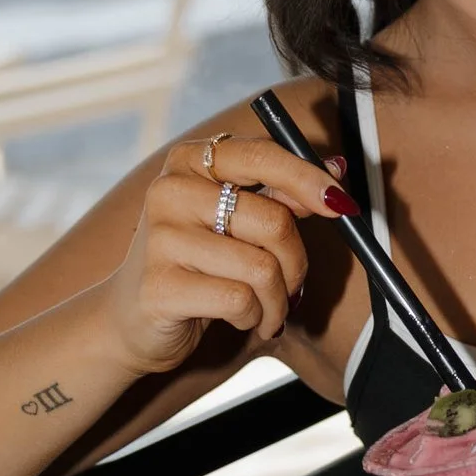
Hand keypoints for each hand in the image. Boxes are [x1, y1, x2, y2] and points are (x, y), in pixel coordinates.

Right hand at [104, 117, 349, 377]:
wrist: (133, 319)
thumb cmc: (199, 264)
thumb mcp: (237, 221)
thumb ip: (282, 195)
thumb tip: (338, 171)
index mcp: (191, 162)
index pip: (262, 156)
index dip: (308, 179)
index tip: (342, 204)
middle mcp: (171, 191)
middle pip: (272, 221)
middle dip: (296, 262)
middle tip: (292, 285)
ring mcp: (161, 239)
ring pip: (262, 268)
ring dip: (278, 299)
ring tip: (267, 309)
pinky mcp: (160, 287)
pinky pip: (240, 301)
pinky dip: (255, 317)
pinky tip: (243, 319)